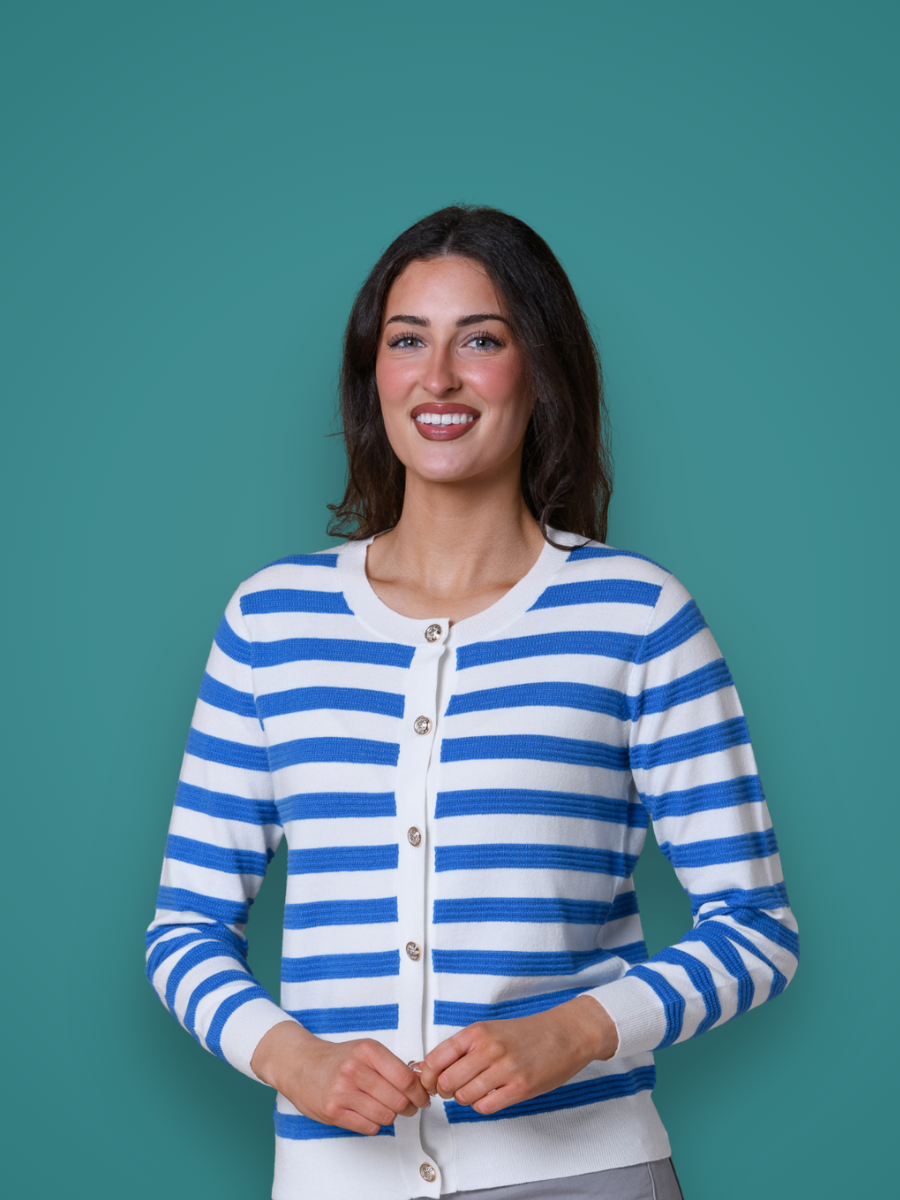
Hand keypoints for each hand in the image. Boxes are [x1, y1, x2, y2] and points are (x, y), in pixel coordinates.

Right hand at [251, 1020, 430, 1135]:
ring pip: (385, 1116)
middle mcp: (354, 1069)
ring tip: (386, 1109)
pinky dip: (375, 1124)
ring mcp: (342, 1092)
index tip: (423, 1097)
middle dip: (409, 1107)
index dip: (419, 1092)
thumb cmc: (336, 1058)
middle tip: (409, 1107)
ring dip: (391, 1117)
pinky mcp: (333, 1112)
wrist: (300, 1064)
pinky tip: (369, 1114)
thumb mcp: (364, 1050)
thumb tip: (420, 1083)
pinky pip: (369, 1127)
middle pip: (398, 1100)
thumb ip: (391, 1065)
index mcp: (367, 1050)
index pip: (405, 1078)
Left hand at [417, 995, 617, 1116]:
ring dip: (465, 1098)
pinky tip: (491, 1095)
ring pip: (464, 1097)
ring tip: (476, 1090)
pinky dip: (482, 1105)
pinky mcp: (521, 1088)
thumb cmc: (526, 1033)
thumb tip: (425, 1066)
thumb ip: (459, 1048)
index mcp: (478, 1032)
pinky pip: (486, 1107)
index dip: (427, 1076)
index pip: (436, 1058)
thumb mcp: (489, 1030)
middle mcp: (489, 1048)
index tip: (430, 1081)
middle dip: (445, 1091)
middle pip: (447, 1082)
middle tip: (452, 1089)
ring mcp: (505, 1069)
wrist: (565, 1033)